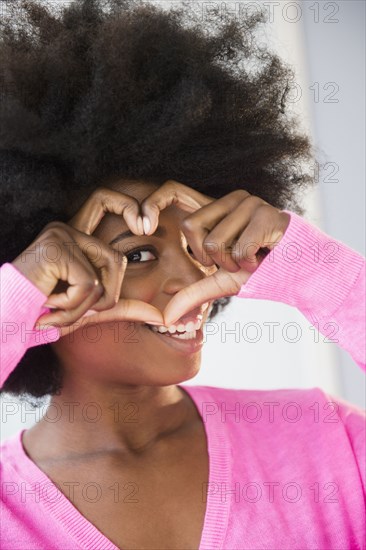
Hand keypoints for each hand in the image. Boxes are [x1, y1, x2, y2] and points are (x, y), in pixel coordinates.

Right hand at [12, 187, 163, 336]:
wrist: (6, 321)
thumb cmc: (42, 313)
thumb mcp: (88, 308)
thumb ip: (120, 307)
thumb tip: (159, 314)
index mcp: (74, 237)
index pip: (104, 200)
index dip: (127, 205)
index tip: (148, 227)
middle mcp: (66, 229)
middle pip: (117, 258)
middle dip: (106, 296)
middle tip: (79, 310)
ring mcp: (60, 236)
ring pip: (103, 277)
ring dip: (84, 306)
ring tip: (56, 308)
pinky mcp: (56, 248)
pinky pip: (88, 284)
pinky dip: (73, 306)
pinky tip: (48, 304)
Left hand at [140, 180, 290, 324]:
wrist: (298, 273)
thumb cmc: (260, 272)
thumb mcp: (220, 282)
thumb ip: (192, 293)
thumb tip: (165, 318)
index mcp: (216, 208)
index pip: (171, 191)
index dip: (152, 203)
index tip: (140, 226)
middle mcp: (230, 199)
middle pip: (191, 228)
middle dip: (209, 257)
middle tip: (232, 259)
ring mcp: (249, 202)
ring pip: (214, 242)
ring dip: (232, 263)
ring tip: (251, 258)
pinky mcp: (266, 213)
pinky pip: (238, 249)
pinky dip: (248, 263)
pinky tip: (263, 257)